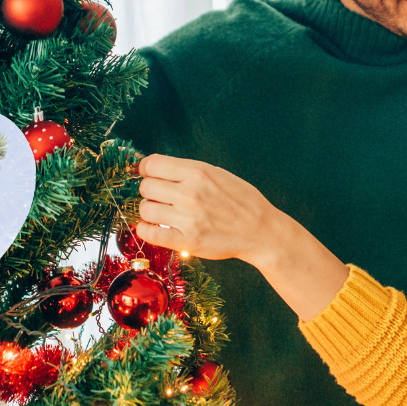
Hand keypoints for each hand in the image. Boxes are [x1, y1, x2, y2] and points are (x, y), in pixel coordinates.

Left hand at [136, 154, 349, 320]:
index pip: (152, 164)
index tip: (150, 175)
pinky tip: (154, 227)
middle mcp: (190, 193)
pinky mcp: (187, 241)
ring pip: (145, 210)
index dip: (146, 169)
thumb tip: (156, 168)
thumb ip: (188, 170)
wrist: (261, 231)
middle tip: (161, 197)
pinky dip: (146, 229)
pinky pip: (150, 233)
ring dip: (149, 211)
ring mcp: (188, 218)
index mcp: (197, 172)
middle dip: (150, 191)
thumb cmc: (241, 201)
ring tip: (162, 213)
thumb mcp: (217, 174)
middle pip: (146, 187)